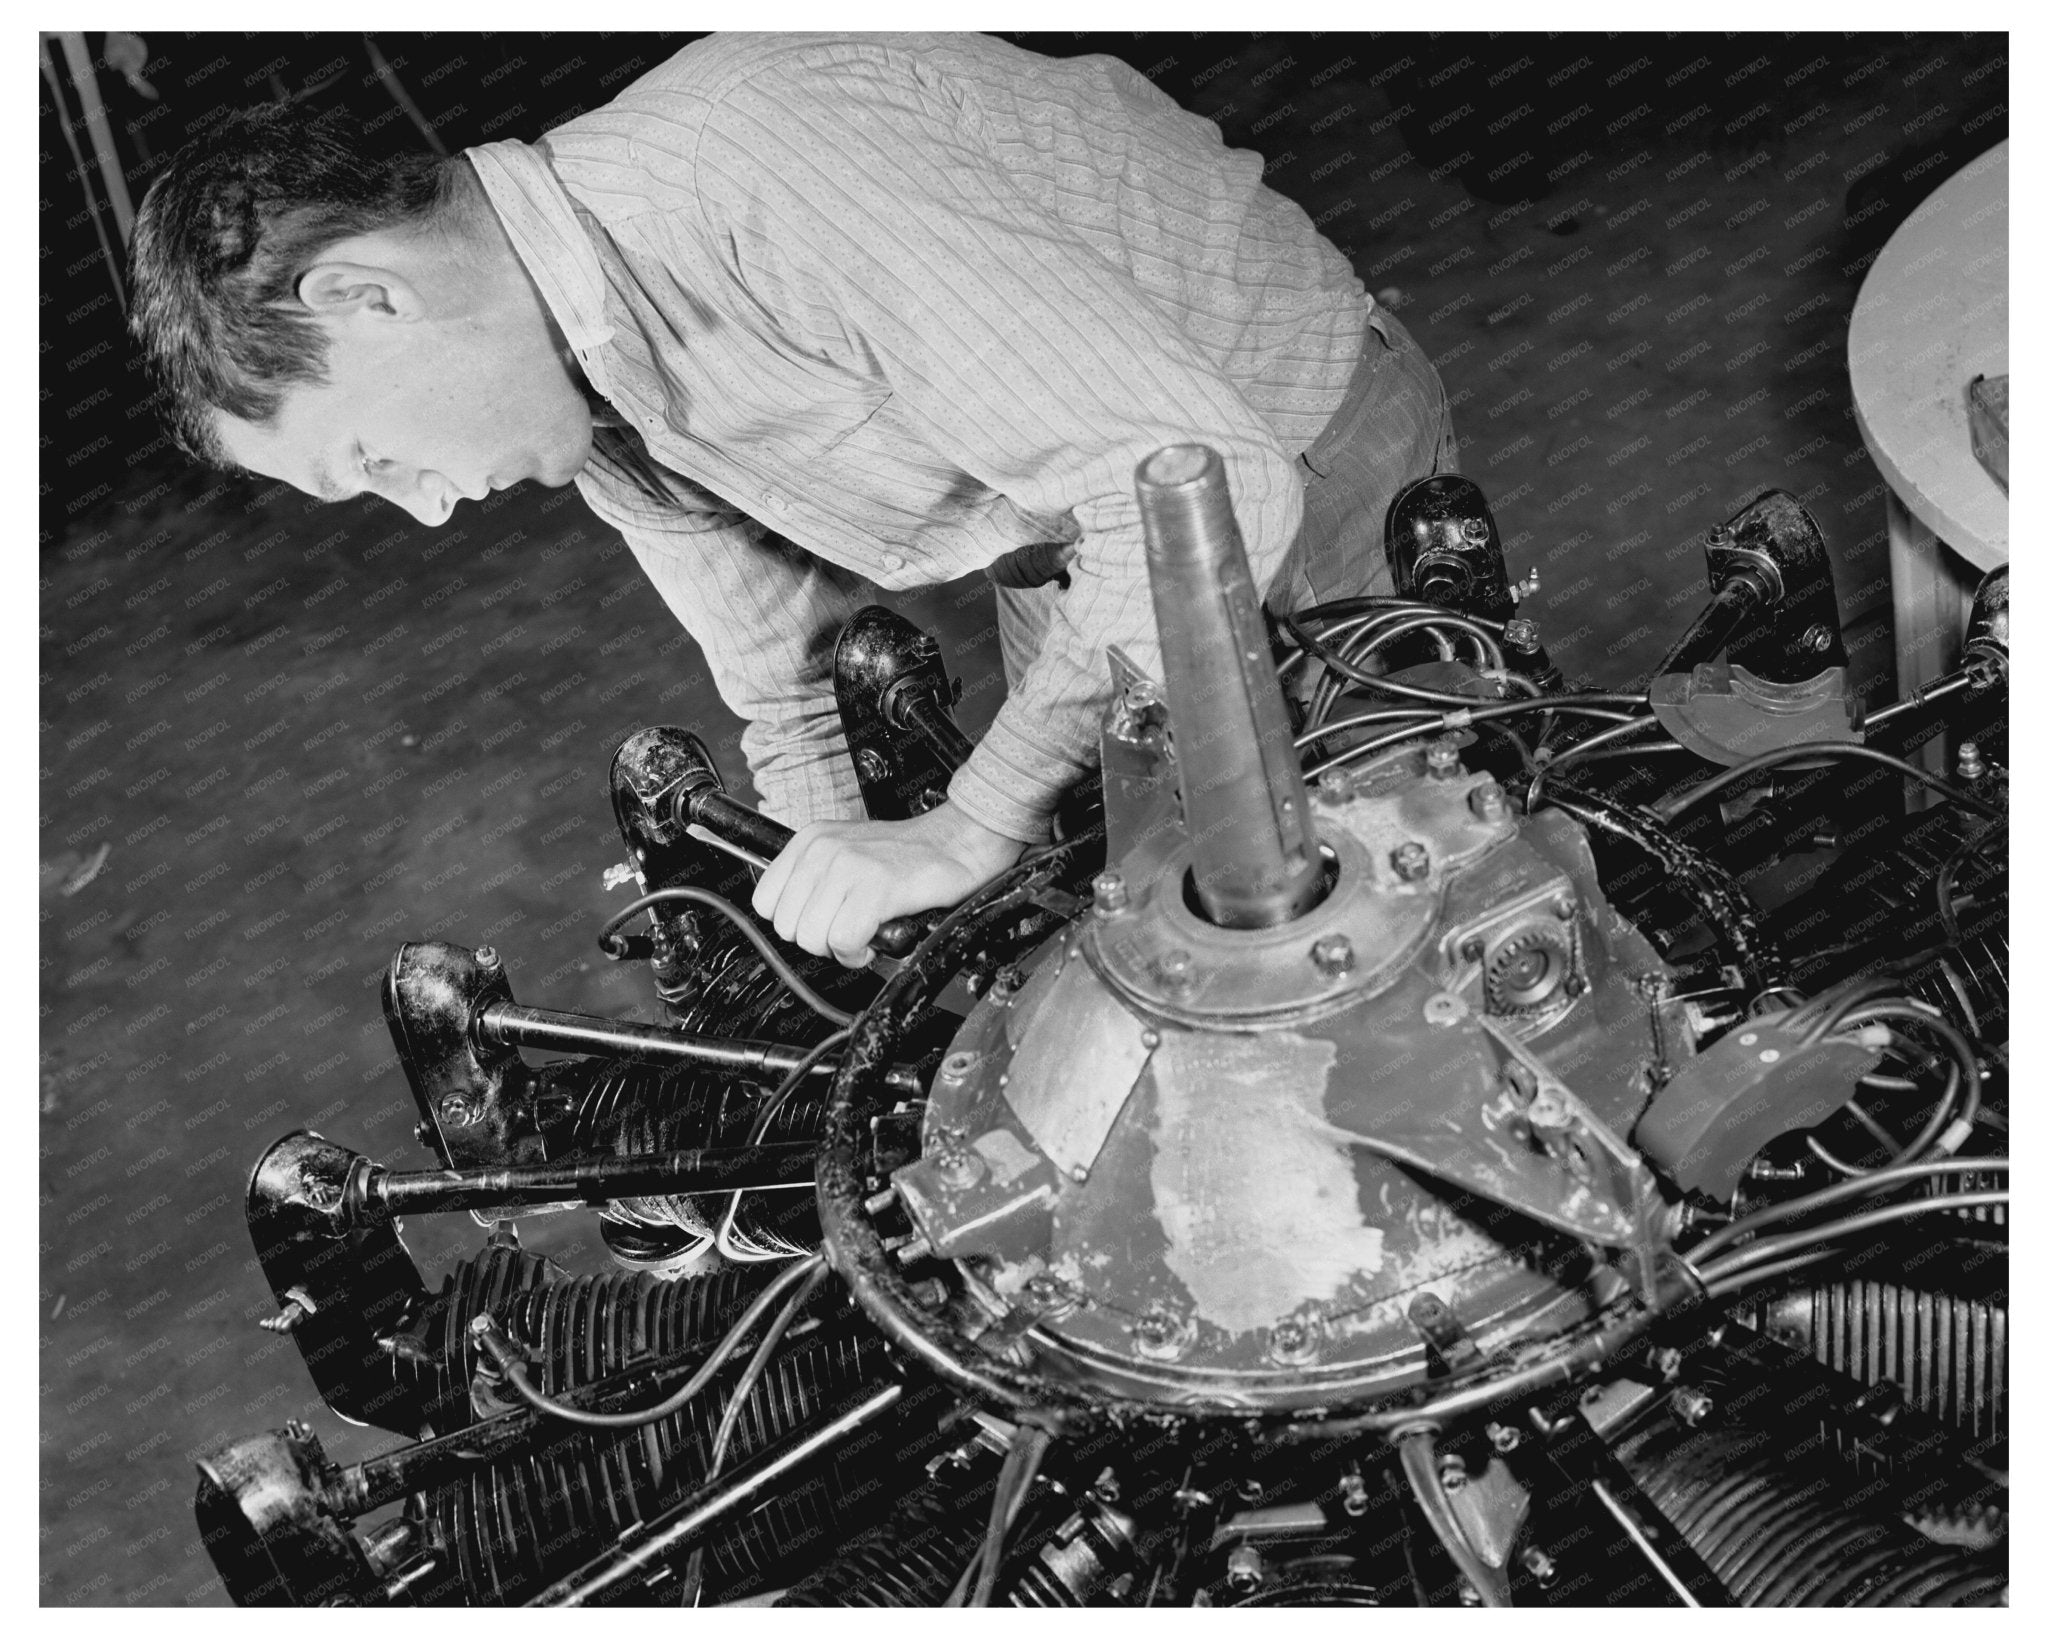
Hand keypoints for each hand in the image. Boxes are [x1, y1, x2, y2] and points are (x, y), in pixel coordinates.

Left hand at [752, 802, 1027, 965]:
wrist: (956, 842)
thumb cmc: (905, 855)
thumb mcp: (844, 851)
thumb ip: (813, 879)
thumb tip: (791, 919)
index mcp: (810, 840)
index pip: (765, 902)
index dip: (794, 922)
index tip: (820, 921)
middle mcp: (823, 850)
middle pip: (787, 927)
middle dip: (817, 939)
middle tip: (846, 928)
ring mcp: (848, 867)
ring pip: (812, 938)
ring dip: (840, 948)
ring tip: (862, 932)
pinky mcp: (875, 887)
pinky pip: (844, 941)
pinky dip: (858, 952)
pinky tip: (874, 938)